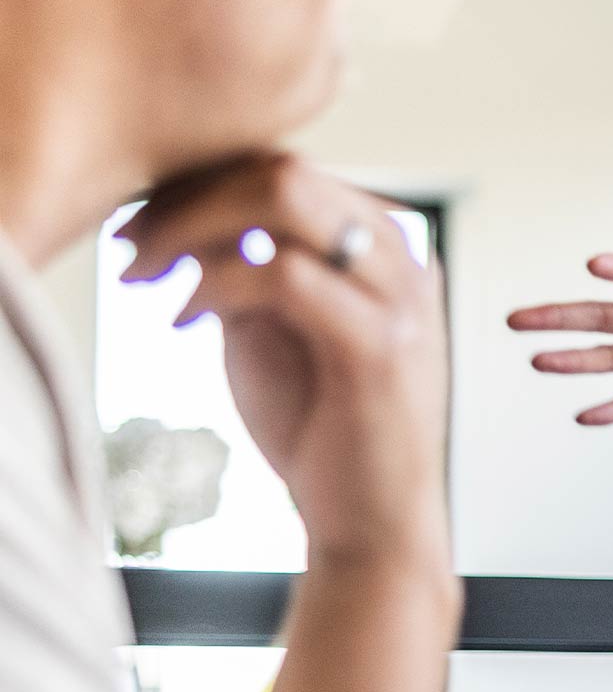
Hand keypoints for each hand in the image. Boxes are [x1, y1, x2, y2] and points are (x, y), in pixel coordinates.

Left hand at [116, 155, 447, 565]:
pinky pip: (282, 274)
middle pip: (287, 169)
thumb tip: (189, 216)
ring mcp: (399, 296)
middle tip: (128, 246)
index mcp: (386, 245)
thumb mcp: (277, 332)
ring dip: (192, 230)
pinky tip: (183, 321)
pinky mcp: (378, 344)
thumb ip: (252, 270)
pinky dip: (215, 286)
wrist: (373, 523)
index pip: (291, 170)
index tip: (138, 224)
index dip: (203, 183)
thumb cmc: (324, 431)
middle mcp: (404, 256)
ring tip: (143, 276)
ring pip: (286, 198)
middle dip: (189, 196)